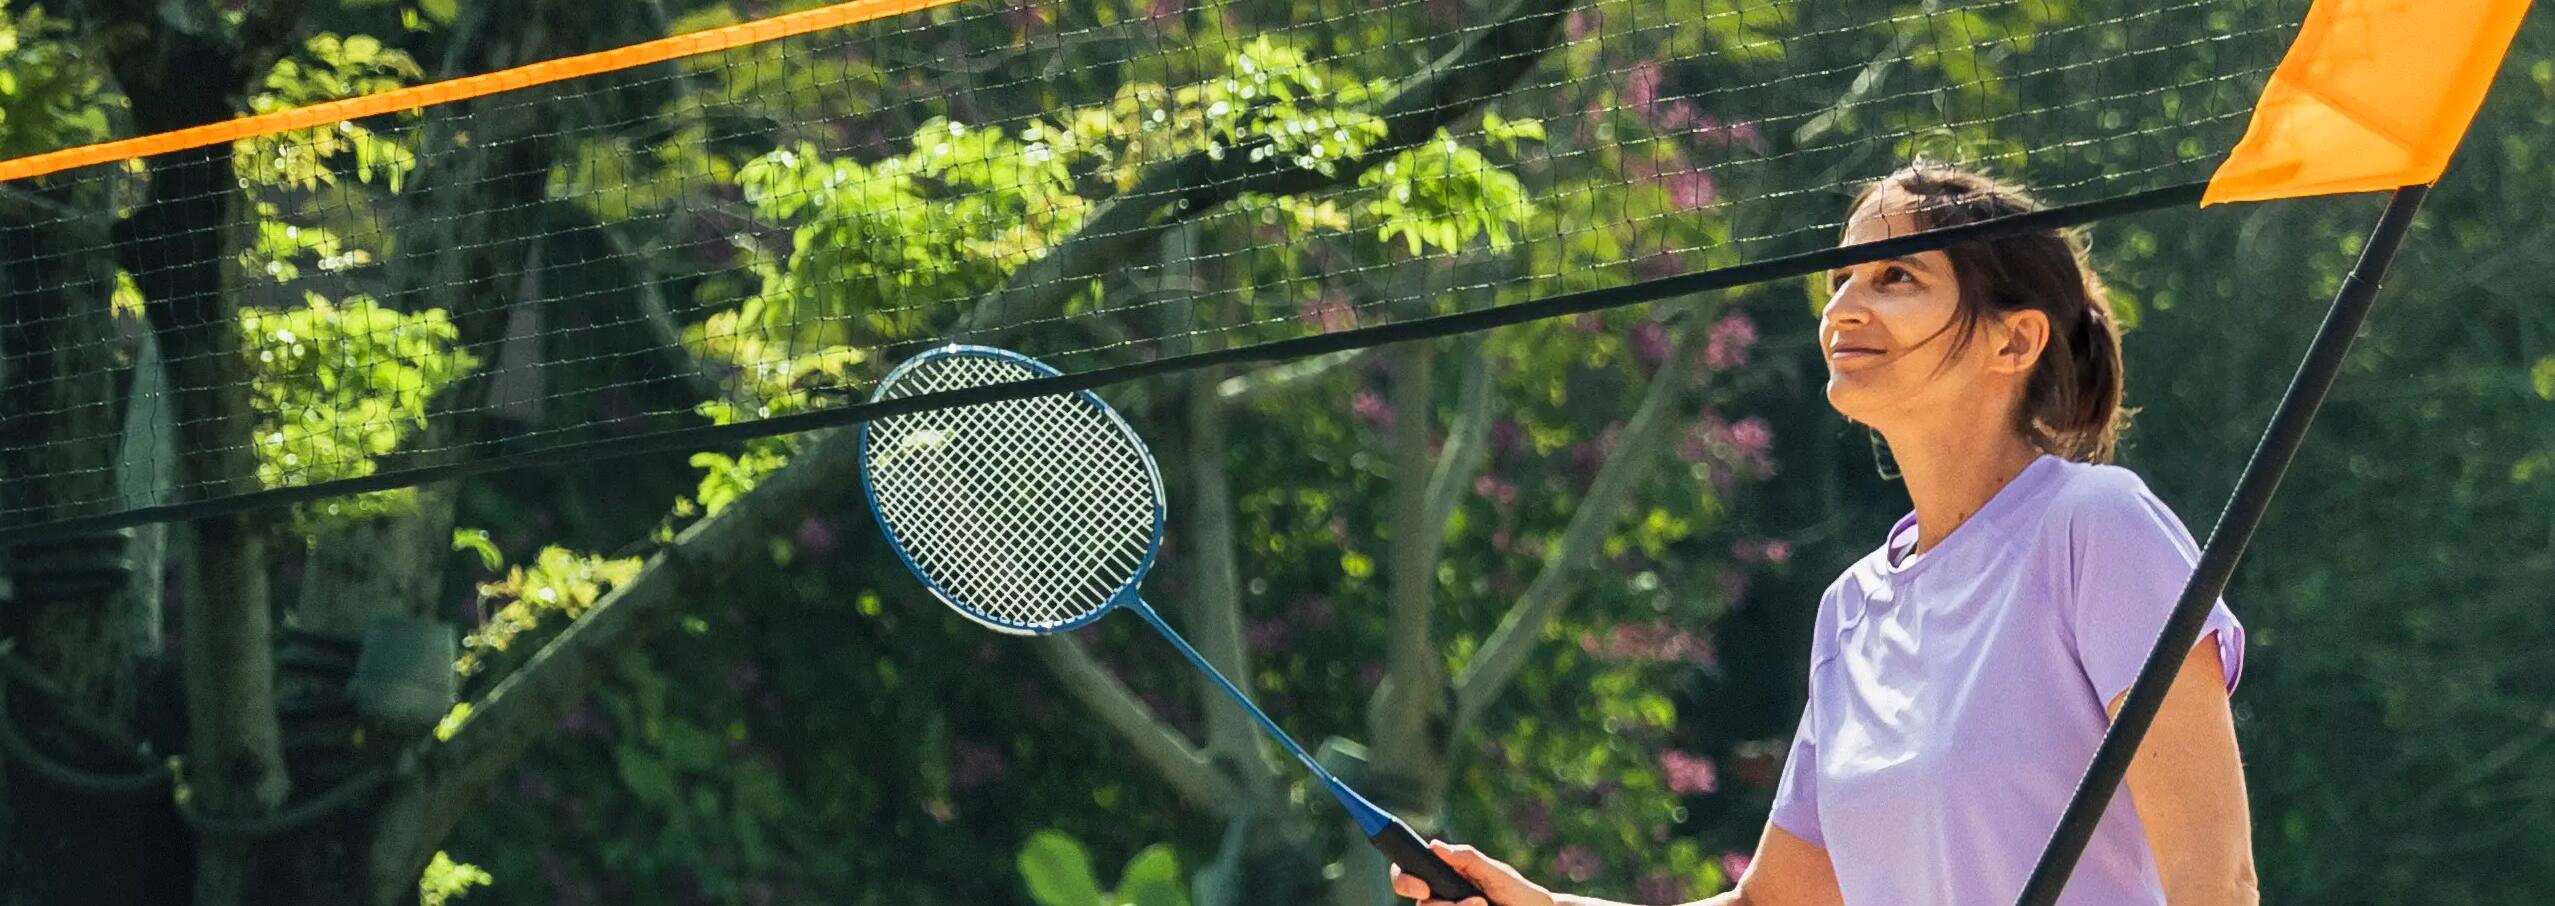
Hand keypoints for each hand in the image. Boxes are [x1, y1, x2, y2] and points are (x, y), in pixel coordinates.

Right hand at [1389, 841, 1557, 905]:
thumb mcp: (1496, 873)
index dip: (1404, 880)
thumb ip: (1468, 859)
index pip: (1408, 875)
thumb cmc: (1519, 891)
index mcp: (1444, 876)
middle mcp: (1442, 898)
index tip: (1422, 887)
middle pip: (1421, 904)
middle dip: (1443, 905)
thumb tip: (1435, 846)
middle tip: (1476, 901)